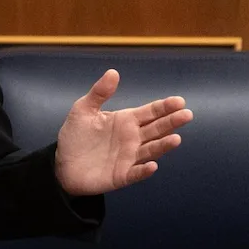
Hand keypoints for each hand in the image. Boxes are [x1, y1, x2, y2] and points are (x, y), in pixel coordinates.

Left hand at [54, 69, 192, 196]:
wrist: (62, 164)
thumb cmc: (75, 135)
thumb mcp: (83, 110)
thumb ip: (99, 93)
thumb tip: (113, 72)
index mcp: (126, 120)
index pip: (150, 112)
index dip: (164, 107)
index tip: (179, 101)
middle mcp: (133, 139)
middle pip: (156, 129)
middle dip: (171, 122)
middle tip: (186, 115)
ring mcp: (129, 158)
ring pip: (151, 150)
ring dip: (163, 145)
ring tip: (175, 139)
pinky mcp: (121, 176)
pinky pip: (135, 173)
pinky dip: (144, 170)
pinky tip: (152, 165)